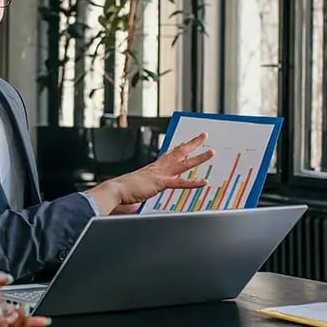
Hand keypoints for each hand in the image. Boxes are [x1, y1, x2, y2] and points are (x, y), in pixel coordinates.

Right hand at [99, 133, 213, 208]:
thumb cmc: (125, 189)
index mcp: (154, 167)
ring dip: (198, 158)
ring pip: (184, 164)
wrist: (116, 189)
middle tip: (204, 136)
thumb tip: (149, 188)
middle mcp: (159, 167)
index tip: (189, 142)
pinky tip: (204, 182)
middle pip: (179, 152)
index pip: (170, 153)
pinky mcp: (161, 183)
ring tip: (210, 153)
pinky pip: (180, 183)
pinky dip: (193, 183)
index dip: (181, 147)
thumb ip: (148, 184)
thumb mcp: (141, 184)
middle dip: (193, 144)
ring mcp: (161, 174)